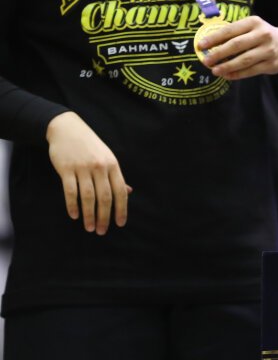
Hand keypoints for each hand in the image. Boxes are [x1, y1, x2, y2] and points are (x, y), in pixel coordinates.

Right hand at [46, 111, 130, 234]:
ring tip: (90, 228)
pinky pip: (70, 191)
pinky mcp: (66, 169)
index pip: (120, 191)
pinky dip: (72, 205)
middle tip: (102, 231)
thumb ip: (116, 176)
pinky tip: (74, 215)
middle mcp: (100, 167)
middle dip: (105, 216)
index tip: (120, 224)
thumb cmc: (90, 146)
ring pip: (88, 196)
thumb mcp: (107, 158)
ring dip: (89, 214)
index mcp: (113, 165)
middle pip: (105, 197)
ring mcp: (83, 168)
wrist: (67, 128)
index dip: (121, 209)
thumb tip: (128, 192)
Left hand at [197, 16, 277, 79]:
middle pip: (236, 45)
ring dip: (227, 66)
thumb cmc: (262, 35)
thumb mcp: (251, 27)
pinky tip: (227, 75)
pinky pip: (251, 71)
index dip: (214, 38)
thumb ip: (234, 33)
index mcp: (254, 22)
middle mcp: (263, 35)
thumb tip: (209, 45)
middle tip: (206, 60)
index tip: (201, 45)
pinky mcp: (272, 64)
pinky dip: (237, 74)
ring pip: (244, 60)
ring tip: (215, 70)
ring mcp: (269, 50)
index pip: (230, 30)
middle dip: (219, 54)